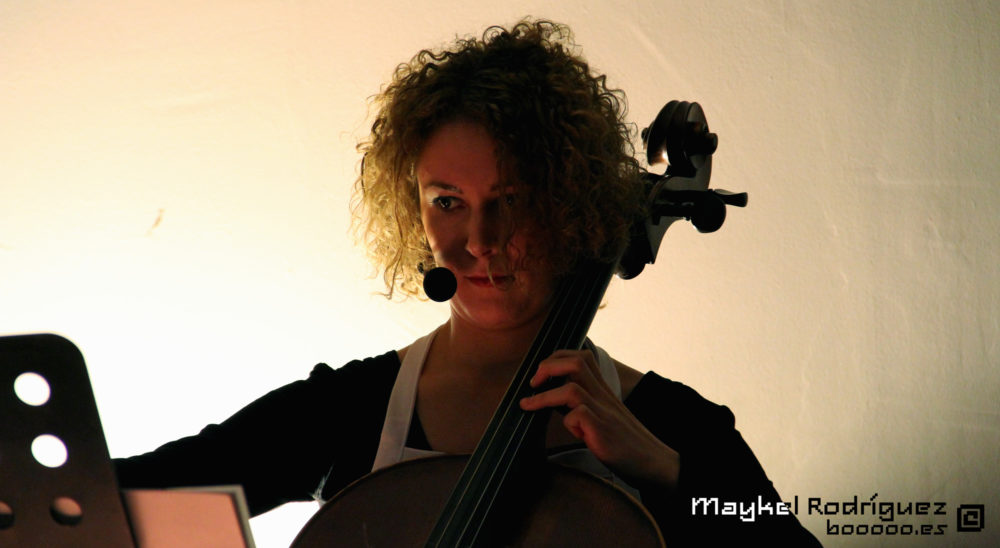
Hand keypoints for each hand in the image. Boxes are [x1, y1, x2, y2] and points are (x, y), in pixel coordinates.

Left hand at [519, 350, 679, 488]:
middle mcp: (604, 396)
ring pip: (571, 389)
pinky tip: (573, 434)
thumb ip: (585, 405)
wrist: (655, 462)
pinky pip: (579, 416)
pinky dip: (568, 422)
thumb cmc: (627, 442)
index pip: (582, 357)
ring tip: (529, 405)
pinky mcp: (603, 431)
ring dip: (544, 396)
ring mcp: (604, 412)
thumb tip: (554, 402)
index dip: (557, 358)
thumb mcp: (605, 416)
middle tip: (533, 383)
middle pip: (576, 362)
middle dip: (547, 367)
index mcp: (604, 390)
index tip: (541, 375)